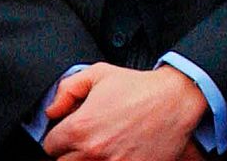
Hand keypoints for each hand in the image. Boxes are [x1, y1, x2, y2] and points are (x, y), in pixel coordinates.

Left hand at [42, 63, 207, 159]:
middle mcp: (92, 152)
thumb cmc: (140, 88)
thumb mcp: (100, 73)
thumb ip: (67, 89)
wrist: (176, 100)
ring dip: (87, 159)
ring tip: (101, 148)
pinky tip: (115, 154)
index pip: (50, 145)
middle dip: (71, 152)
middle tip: (87, 140)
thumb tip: (51, 111)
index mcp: (80, 128)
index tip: (72, 132)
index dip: (60, 137)